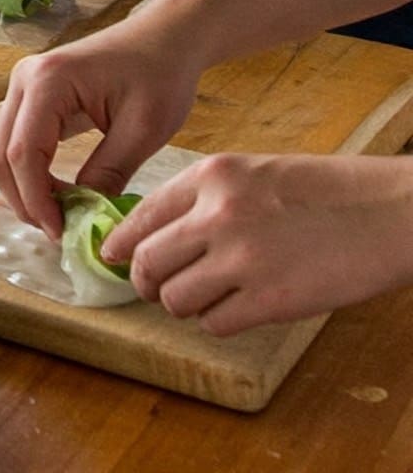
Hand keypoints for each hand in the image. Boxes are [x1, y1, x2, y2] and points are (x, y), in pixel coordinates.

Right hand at [0, 13, 200, 233]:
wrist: (163, 39)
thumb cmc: (160, 75)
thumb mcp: (144, 130)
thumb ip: (110, 172)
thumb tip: (85, 218)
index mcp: (48, 82)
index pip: (23, 152)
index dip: (36, 199)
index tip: (62, 234)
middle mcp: (24, 80)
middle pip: (1, 153)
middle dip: (23, 199)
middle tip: (58, 233)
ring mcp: (24, 86)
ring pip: (2, 150)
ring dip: (24, 188)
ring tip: (60, 218)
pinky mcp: (33, 97)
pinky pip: (17, 141)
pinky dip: (30, 173)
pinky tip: (59, 194)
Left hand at [104, 153, 412, 335]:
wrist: (384, 212)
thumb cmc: (321, 192)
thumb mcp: (250, 173)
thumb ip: (204, 199)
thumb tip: (160, 234)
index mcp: (210, 176)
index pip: (140, 215)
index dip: (120, 243)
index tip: (113, 258)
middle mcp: (217, 214)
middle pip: (147, 261)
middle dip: (144, 281)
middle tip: (154, 289)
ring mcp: (243, 259)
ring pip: (175, 298)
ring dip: (182, 305)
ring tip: (203, 299)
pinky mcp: (271, 300)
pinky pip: (215, 323)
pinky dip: (217, 322)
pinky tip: (235, 310)